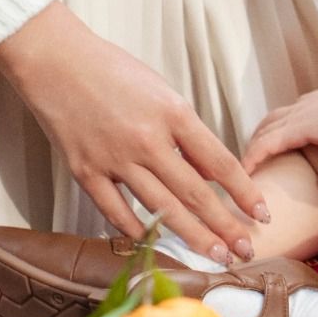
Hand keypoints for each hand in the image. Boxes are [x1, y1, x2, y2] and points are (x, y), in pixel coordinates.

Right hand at [0, 2, 269, 261]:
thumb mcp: (164, 92)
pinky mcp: (84, 171)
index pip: (220, 163)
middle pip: (195, 193)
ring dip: (192, 237)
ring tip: (215, 257)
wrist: (55, 59)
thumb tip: (211, 173)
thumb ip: (188, 134)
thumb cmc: (114, 71)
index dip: (245, 192)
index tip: (262, 213)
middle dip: (225, 227)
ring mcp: (115, 158)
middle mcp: (148, 139)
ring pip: (161, 209)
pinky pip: (115, 211)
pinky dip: (137, 231)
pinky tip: (157, 245)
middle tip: (246, 251)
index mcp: (174, 114)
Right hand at [240, 82, 317, 195]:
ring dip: (258, 136)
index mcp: (296, 128)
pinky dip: (270, 127)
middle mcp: (292, 116)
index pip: (265, 144)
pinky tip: (276, 134)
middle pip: (261, 133)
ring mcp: (298, 107)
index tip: (241, 175)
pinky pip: (279, 115)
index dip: (250, 159)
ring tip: (254, 152)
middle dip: (250, 150)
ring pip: (268, 121)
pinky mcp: (305, 103)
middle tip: (244, 169)